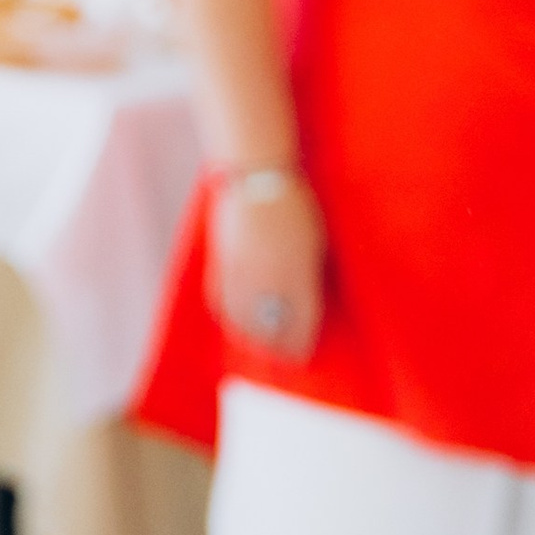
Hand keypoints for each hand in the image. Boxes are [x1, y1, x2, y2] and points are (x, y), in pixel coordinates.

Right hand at [209, 169, 324, 361]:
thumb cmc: (296, 206)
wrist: (256, 175)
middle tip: (283, 359)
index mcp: (298, 273)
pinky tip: (236, 322)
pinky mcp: (220, 263)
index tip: (303, 355)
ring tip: (259, 347)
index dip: (301, 344)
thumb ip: (309, 277)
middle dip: (277, 350)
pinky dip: (229, 318)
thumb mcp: (314, 242)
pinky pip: (220, 303)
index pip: (300, 324)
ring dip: (252, 340)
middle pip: (270, 330)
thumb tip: (305, 308)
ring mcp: (241, 272)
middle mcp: (268, 278)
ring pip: (242, 322)